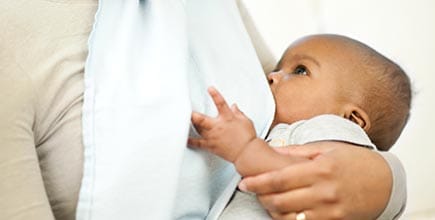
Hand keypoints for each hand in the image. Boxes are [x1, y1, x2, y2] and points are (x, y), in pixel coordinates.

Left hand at [188, 87, 256, 161]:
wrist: (246, 153)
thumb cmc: (247, 138)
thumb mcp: (246, 121)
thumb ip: (238, 113)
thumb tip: (234, 106)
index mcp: (228, 118)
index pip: (221, 104)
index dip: (215, 95)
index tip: (210, 88)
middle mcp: (218, 127)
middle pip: (201, 119)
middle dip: (192, 114)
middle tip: (185, 109)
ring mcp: (213, 136)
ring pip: (197, 128)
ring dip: (191, 123)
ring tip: (184, 119)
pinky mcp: (210, 146)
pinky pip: (197, 143)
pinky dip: (189, 141)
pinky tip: (184, 138)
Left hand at [238, 142, 391, 219]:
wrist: (385, 181)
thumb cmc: (353, 160)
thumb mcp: (326, 148)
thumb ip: (297, 152)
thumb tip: (272, 149)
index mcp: (319, 169)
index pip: (280, 178)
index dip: (258, 182)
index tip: (244, 183)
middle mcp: (324, 191)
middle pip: (281, 200)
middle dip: (261, 197)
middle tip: (254, 191)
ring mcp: (330, 209)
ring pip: (290, 216)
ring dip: (273, 211)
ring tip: (267, 201)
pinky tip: (285, 212)